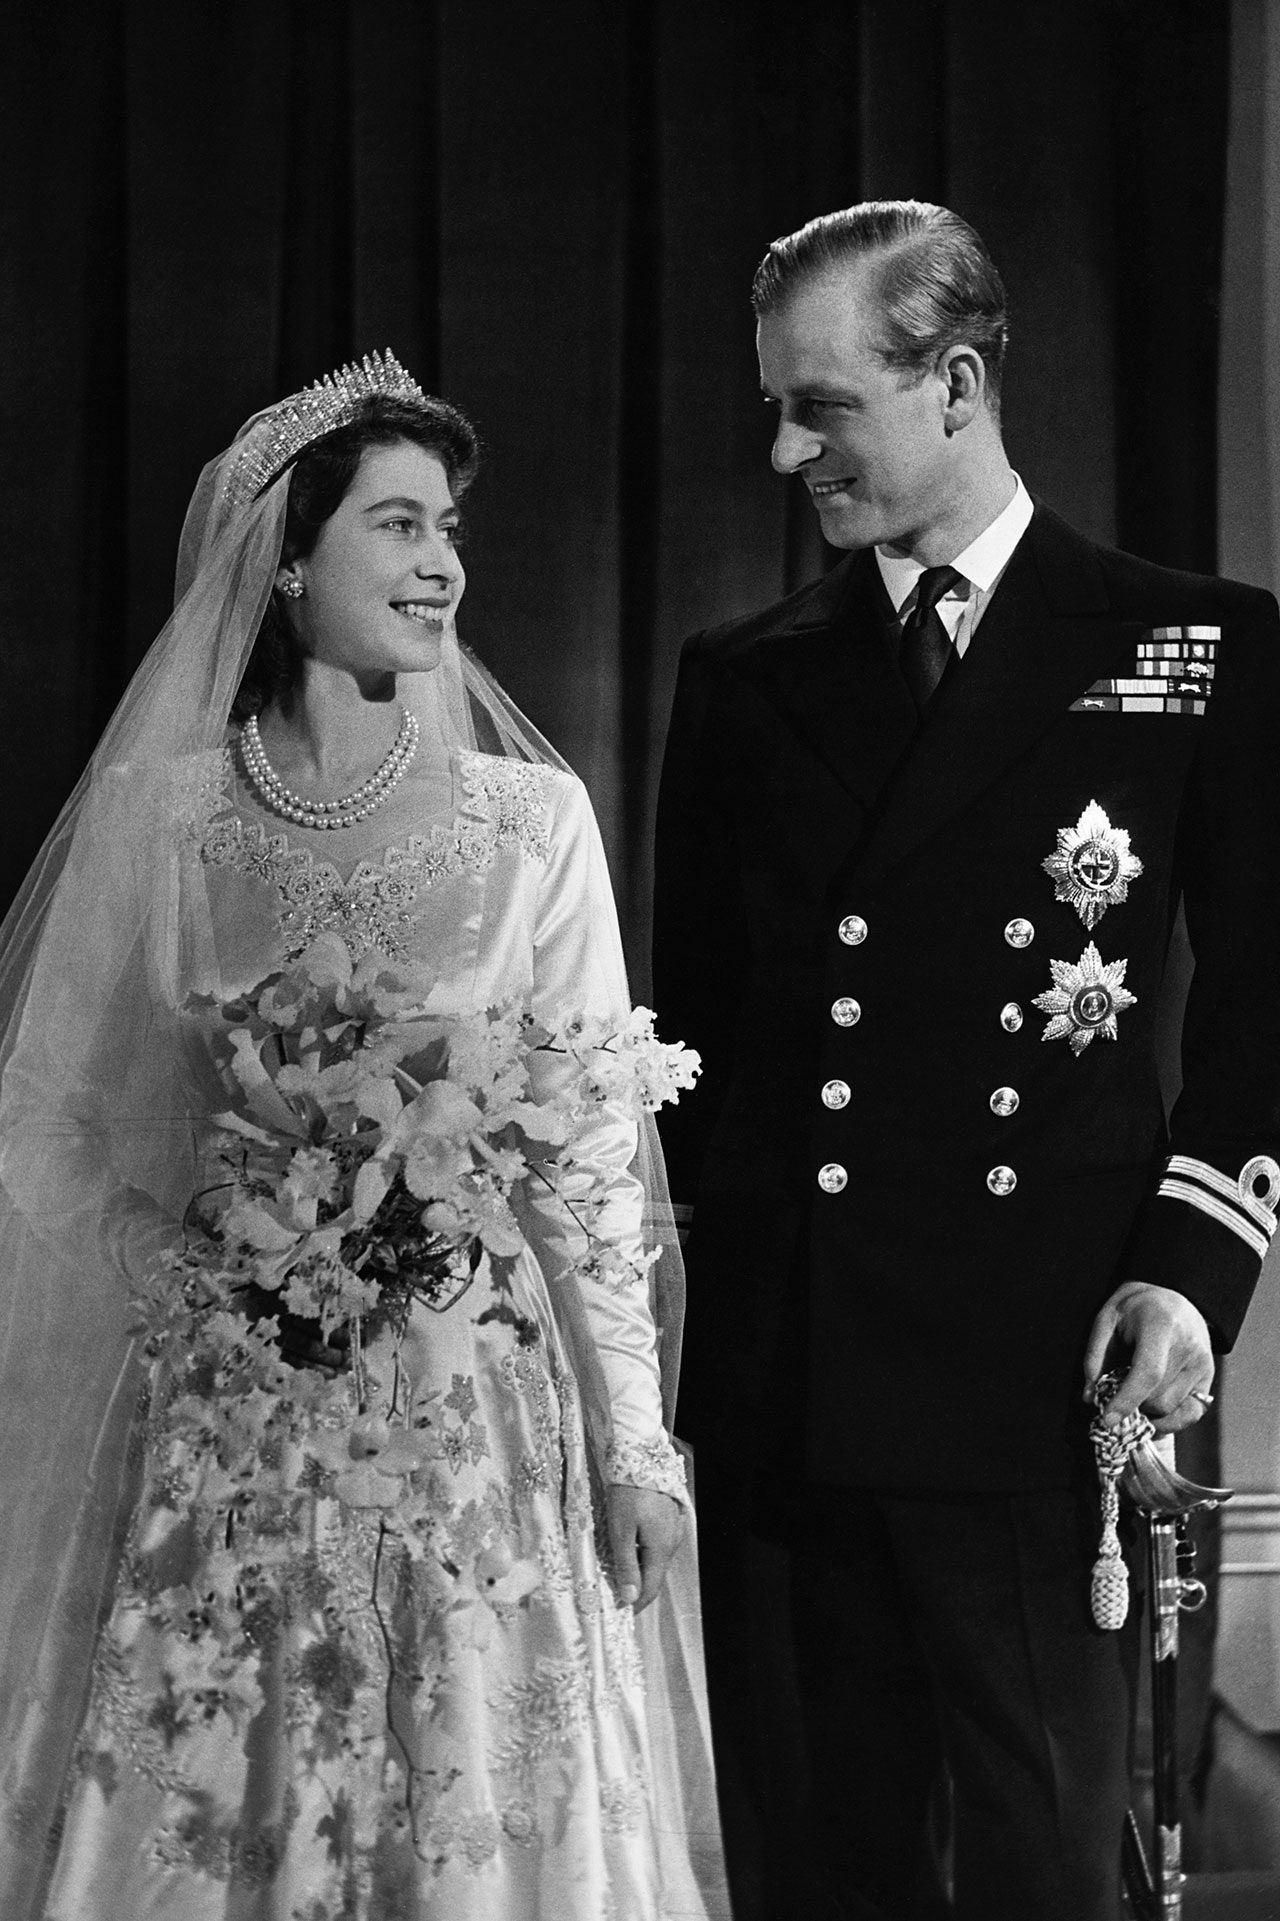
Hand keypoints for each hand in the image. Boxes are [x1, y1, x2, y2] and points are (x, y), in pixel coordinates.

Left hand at [605, 1483, 684, 1612]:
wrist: (640, 1458)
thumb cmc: (628, 1494)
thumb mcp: (620, 1530)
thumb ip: (626, 1565)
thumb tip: (631, 1598)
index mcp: (661, 1549)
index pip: (651, 1589)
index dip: (636, 1605)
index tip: (619, 1613)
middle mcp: (671, 1543)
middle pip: (655, 1576)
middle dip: (637, 1589)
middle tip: (615, 1596)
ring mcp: (672, 1530)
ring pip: (656, 1561)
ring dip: (640, 1571)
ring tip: (618, 1575)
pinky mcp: (668, 1520)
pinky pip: (657, 1546)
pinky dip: (644, 1556)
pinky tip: (629, 1551)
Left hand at [1083, 1280, 1214, 1434]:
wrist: (1172, 1293)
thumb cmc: (1134, 1308)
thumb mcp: (1106, 1319)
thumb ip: (1094, 1356)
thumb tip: (1089, 1397)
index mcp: (1161, 1326)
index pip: (1148, 1373)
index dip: (1127, 1400)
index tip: (1107, 1418)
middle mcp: (1188, 1347)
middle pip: (1158, 1398)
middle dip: (1133, 1406)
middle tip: (1117, 1397)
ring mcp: (1202, 1364)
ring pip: (1171, 1409)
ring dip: (1148, 1412)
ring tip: (1135, 1394)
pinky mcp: (1208, 1376)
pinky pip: (1191, 1413)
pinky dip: (1170, 1420)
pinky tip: (1154, 1410)